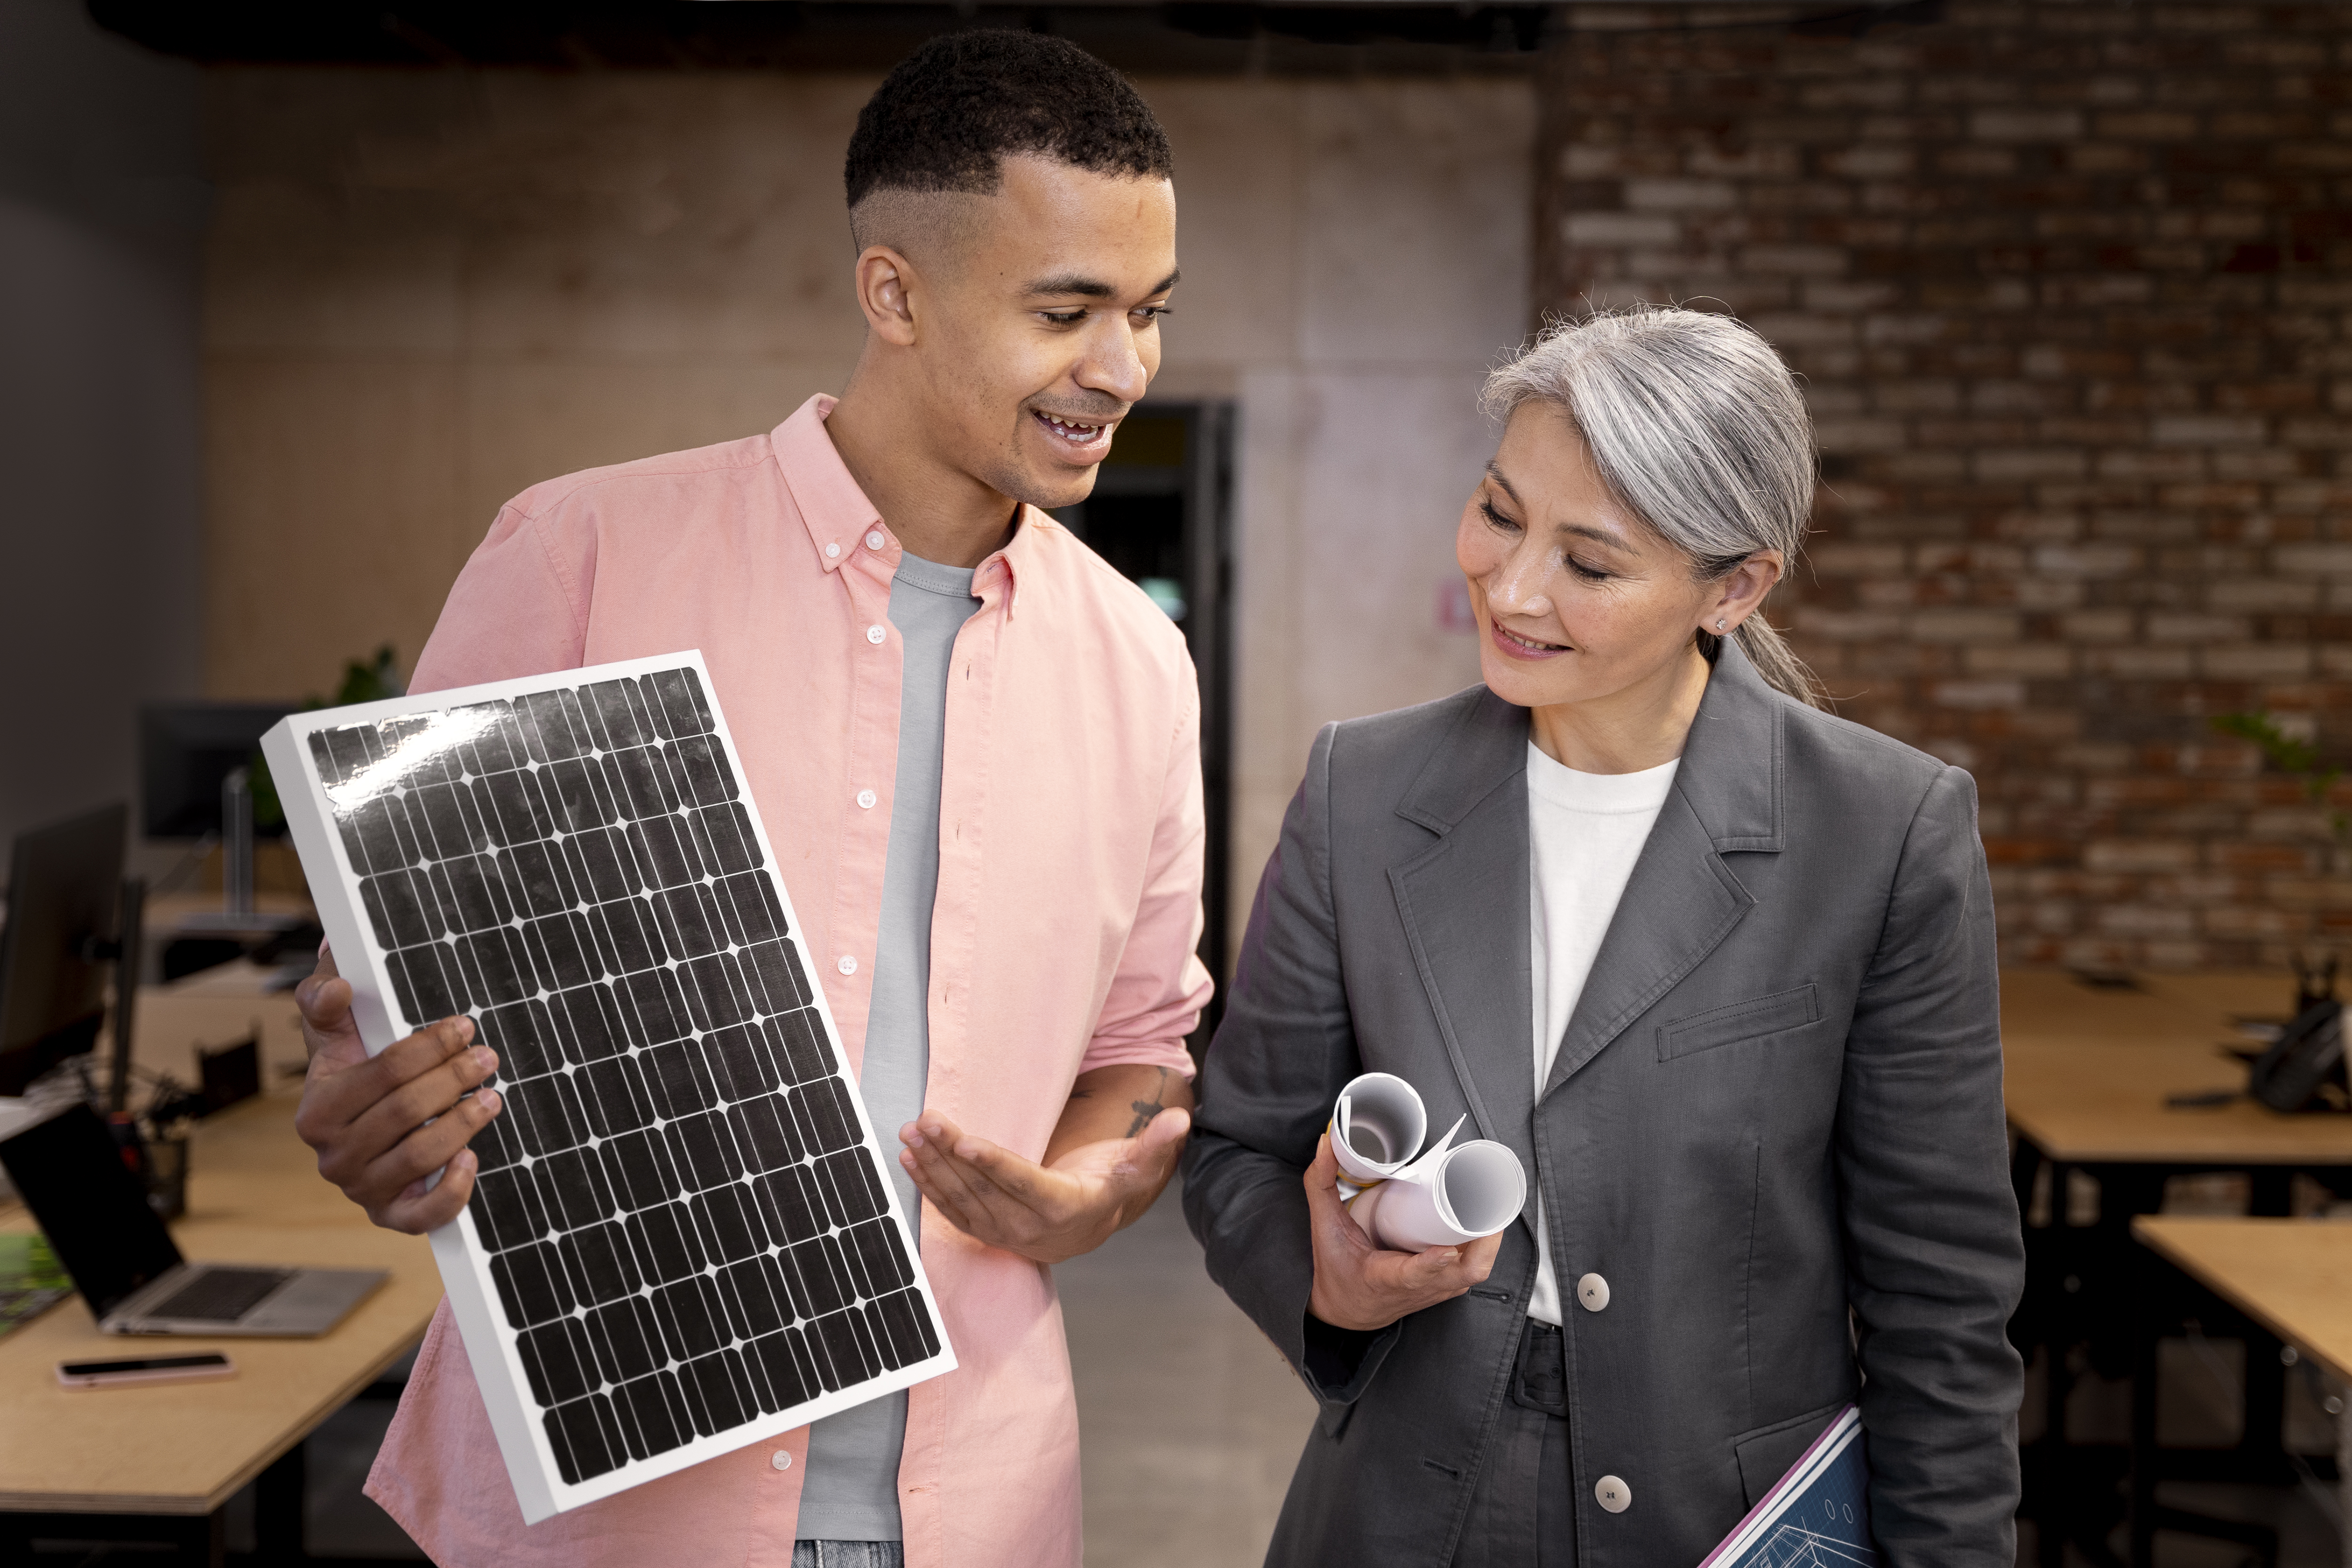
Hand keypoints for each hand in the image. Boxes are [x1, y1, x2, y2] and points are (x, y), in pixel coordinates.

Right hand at [291, 943, 502, 1232]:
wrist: (358, 1122)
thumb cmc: (353, 1069)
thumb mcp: (333, 1031)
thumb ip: (324, 1001)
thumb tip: (337, 988)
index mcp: (317, 1111)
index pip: (387, 1071)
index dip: (432, 1045)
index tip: (465, 1027)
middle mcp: (334, 1156)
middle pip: (408, 1109)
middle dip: (455, 1078)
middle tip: (487, 1057)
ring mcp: (361, 1189)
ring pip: (422, 1155)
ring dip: (464, 1122)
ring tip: (491, 1097)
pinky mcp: (390, 1215)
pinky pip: (423, 1216)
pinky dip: (452, 1189)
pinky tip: (471, 1158)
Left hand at [897, 1104, 1190, 1264]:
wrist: (1087, 1228)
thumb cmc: (1109, 1188)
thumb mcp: (1134, 1169)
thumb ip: (1154, 1146)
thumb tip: (1181, 1118)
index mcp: (1065, 1209)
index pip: (1023, 1183)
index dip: (994, 1163)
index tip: (965, 1142)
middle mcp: (1029, 1229)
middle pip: (985, 1188)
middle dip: (950, 1154)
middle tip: (926, 1120)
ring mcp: (1003, 1234)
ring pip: (962, 1200)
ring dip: (932, 1166)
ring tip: (910, 1132)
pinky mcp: (985, 1233)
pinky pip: (952, 1211)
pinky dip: (928, 1186)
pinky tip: (910, 1159)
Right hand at [1305, 1130, 1498, 1331]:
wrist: (1345, 1312)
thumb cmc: (1336, 1272)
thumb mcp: (1323, 1229)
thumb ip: (1321, 1185)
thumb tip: (1325, 1145)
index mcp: (1384, 1278)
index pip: (1412, 1275)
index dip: (1432, 1264)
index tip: (1447, 1248)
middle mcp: (1416, 1289)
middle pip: (1463, 1274)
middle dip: (1485, 1243)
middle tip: (1493, 1206)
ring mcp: (1435, 1290)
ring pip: (1473, 1271)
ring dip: (1488, 1241)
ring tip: (1494, 1204)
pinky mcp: (1444, 1287)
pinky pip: (1472, 1268)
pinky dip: (1483, 1246)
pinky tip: (1485, 1220)